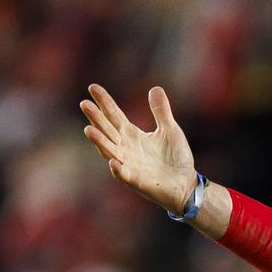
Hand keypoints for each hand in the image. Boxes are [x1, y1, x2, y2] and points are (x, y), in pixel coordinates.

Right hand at [80, 82, 197, 213]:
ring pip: (110, 152)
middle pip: (107, 130)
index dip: (104, 102)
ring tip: (88, 130)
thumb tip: (155, 88)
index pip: (114, 115)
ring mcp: (129, 165)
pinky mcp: (137, 181)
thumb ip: (161, 111)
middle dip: (96, 118)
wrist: (187, 184)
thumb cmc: (176, 158)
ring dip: (99, 142)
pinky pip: (124, 175)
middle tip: (84, 104)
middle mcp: (126, 148)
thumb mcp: (170, 130)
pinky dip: (118, 169)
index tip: (92, 87)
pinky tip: (112, 162)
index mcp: (132, 135)